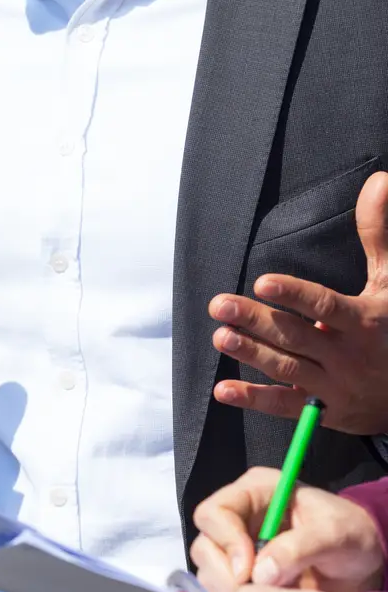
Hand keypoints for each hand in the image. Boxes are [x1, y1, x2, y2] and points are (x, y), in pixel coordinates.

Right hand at [190, 467, 382, 591]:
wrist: (364, 562)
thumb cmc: (352, 535)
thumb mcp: (335, 535)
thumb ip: (298, 548)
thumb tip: (259, 574)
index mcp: (255, 493)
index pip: (215, 512)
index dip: (225, 541)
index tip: (247, 570)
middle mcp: (237, 518)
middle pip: (205, 544)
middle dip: (224, 572)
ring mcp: (235, 549)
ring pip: (207, 570)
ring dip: (228, 590)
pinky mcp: (240, 575)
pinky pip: (218, 591)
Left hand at [209, 171, 387, 434]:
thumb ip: (379, 235)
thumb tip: (379, 181)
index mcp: (366, 321)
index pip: (325, 306)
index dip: (294, 295)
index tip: (262, 282)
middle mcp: (349, 355)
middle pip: (296, 336)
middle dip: (256, 321)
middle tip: (219, 305)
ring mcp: (336, 386)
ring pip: (287, 368)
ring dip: (251, 354)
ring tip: (220, 336)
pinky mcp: (324, 410)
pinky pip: (285, 406)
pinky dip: (254, 399)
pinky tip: (223, 389)